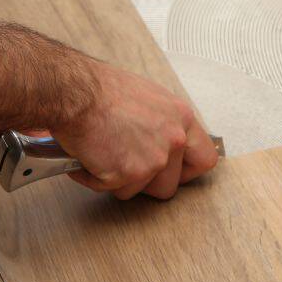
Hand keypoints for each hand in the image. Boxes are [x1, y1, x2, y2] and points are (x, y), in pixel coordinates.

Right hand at [51, 65, 218, 199]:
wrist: (76, 93)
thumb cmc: (101, 89)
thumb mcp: (148, 98)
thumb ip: (162, 123)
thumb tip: (160, 140)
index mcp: (181, 118)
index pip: (205, 159)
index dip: (186, 171)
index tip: (172, 172)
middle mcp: (173, 140)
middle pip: (169, 186)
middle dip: (145, 182)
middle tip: (124, 165)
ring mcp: (153, 160)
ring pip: (137, 191)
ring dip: (117, 180)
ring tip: (102, 154)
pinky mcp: (128, 174)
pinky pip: (109, 189)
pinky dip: (94, 178)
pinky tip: (87, 156)